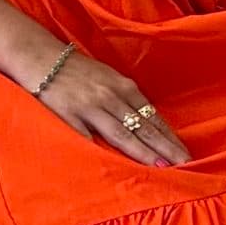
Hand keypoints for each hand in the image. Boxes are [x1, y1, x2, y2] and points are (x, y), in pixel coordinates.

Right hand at [30, 48, 190, 167]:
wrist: (40, 57)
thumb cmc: (76, 70)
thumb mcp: (107, 78)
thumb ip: (125, 99)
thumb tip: (146, 122)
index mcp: (123, 87)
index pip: (152, 117)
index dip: (169, 137)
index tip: (185, 153)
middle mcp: (111, 96)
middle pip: (143, 127)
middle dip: (165, 147)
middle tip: (185, 165)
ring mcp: (91, 107)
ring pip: (123, 134)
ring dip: (144, 152)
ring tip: (162, 167)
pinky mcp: (69, 115)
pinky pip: (88, 137)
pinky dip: (103, 151)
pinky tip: (117, 166)